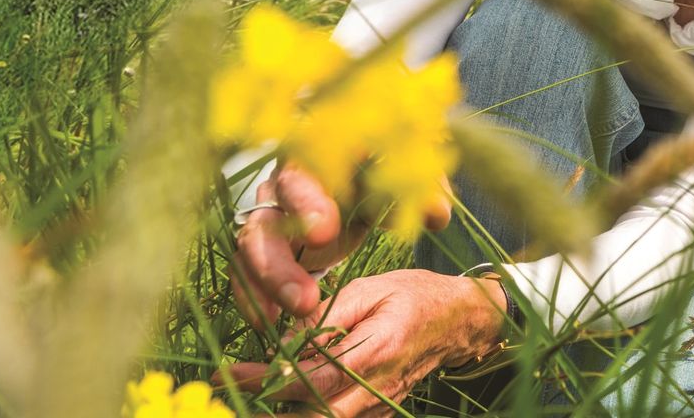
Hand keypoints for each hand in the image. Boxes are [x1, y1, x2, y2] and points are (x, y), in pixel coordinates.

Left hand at [220, 269, 507, 416]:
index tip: (232, 373)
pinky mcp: (379, 409)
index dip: (268, 380)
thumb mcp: (372, 288)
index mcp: (377, 349)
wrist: (461, 322)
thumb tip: (285, 341)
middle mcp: (378, 386)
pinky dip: (307, 413)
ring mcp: (380, 403)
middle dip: (269, 411)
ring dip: (285, 414)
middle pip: (315, 415)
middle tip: (231, 394)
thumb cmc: (416, 295)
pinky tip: (283, 400)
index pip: (314, 376)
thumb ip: (329, 315)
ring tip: (251, 397)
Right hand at [231, 165, 452, 324]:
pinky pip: (245, 269)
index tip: (325, 232)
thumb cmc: (383, 173)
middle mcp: (284, 179)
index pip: (303, 169)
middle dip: (281, 257)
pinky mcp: (263, 245)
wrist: (361, 181)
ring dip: (268, 283)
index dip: (308, 200)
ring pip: (251, 245)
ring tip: (294, 314)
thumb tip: (436, 214)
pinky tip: (268, 322)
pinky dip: (253, 296)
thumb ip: (423, 190)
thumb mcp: (406, 176)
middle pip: (268, 213)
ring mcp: (269, 212)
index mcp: (318, 152)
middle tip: (305, 296)